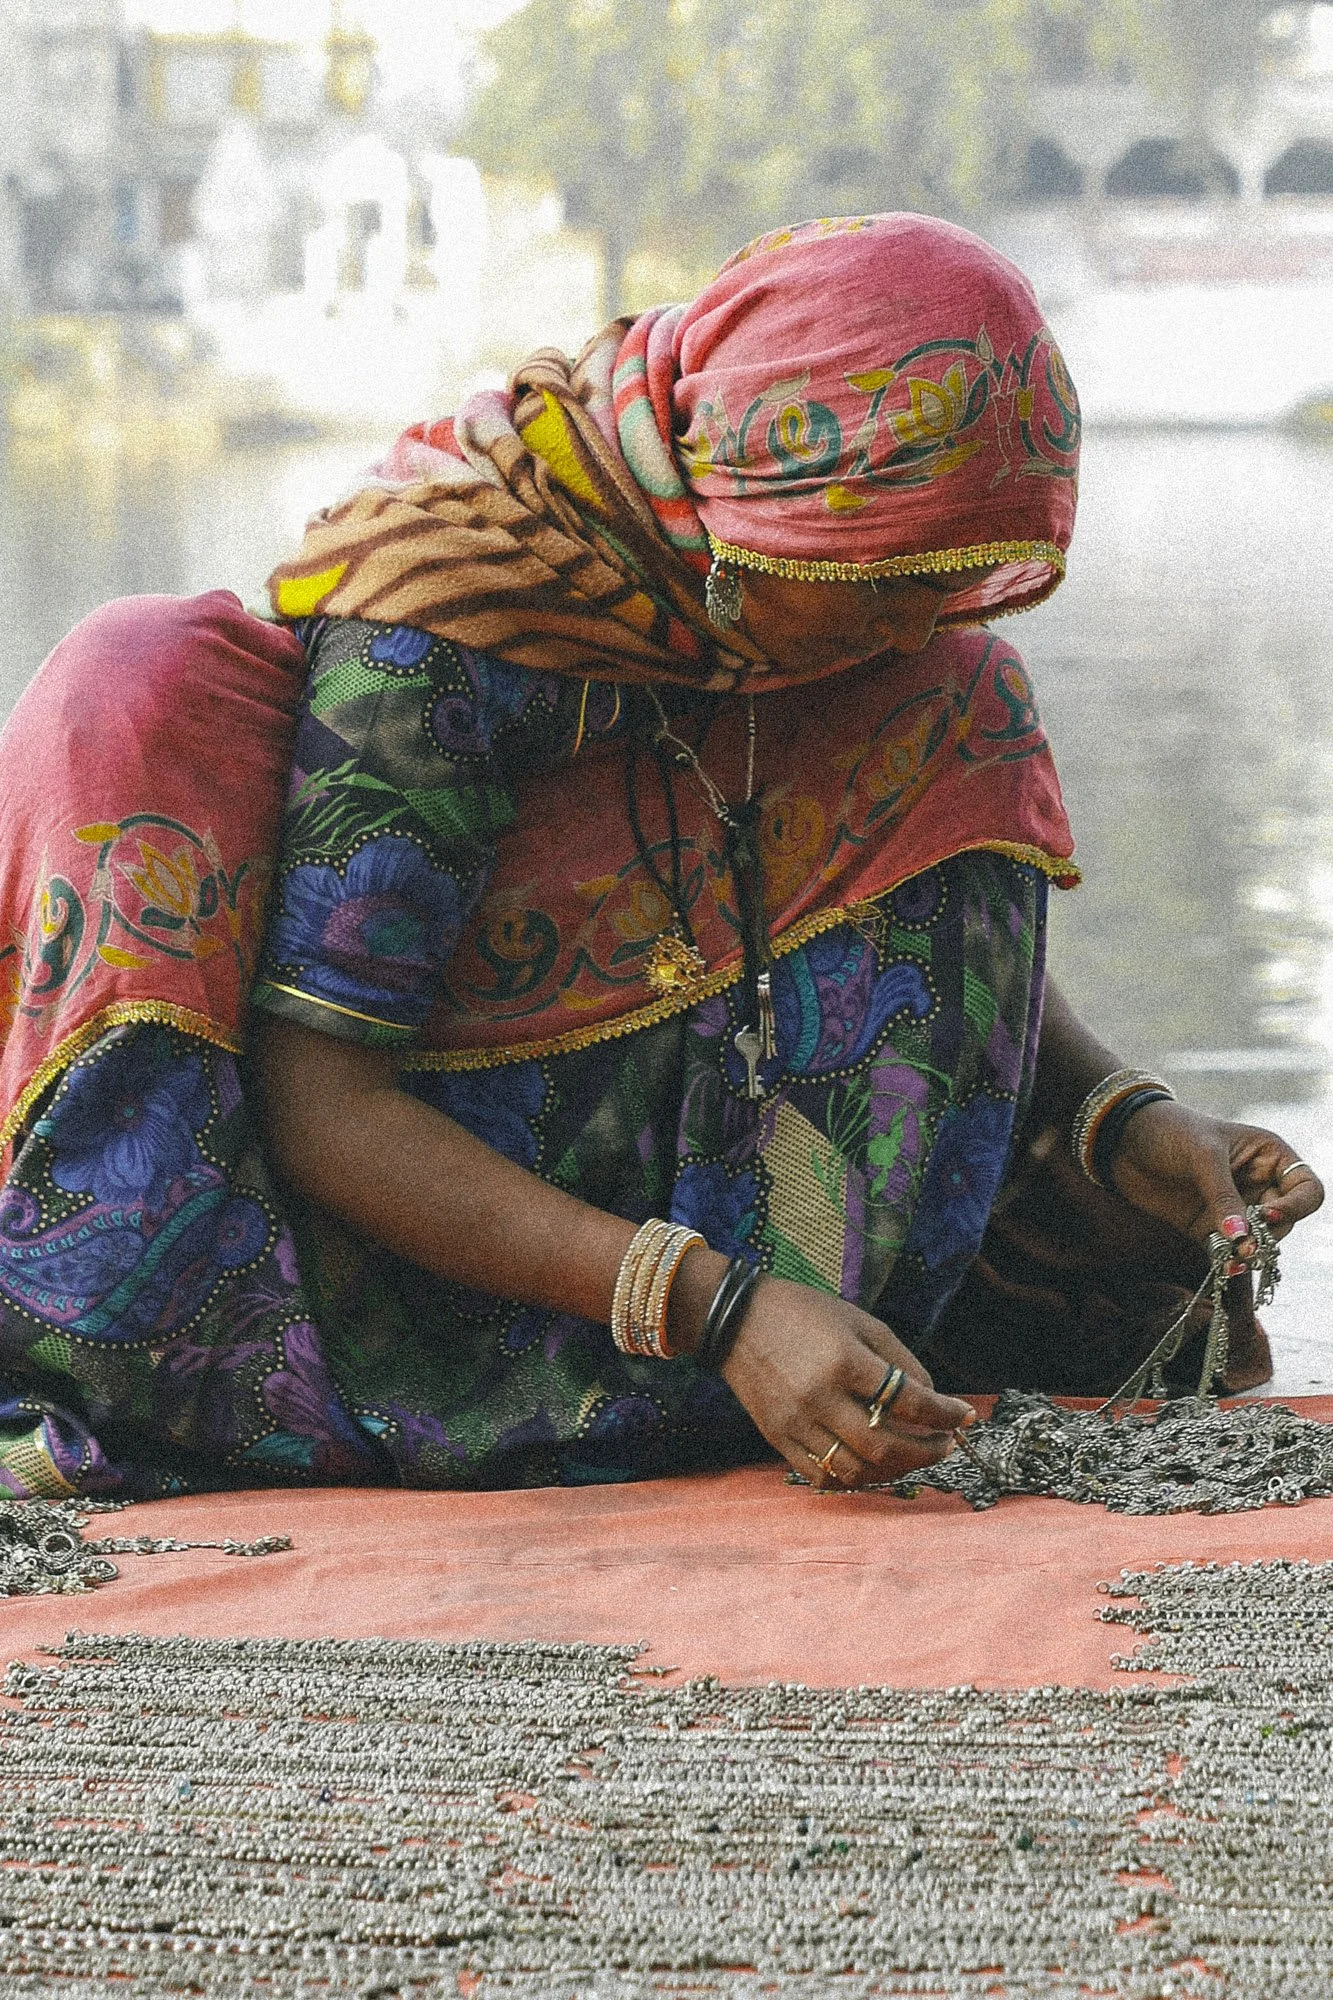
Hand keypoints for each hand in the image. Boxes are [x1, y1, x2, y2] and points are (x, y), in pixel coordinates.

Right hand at [717, 1276, 975, 1490]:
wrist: (735, 1321)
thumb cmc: (802, 1313)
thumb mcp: (858, 1320)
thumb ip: (899, 1358)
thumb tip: (933, 1398)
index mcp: (843, 1360)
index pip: (908, 1400)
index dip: (945, 1414)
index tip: (965, 1417)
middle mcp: (819, 1396)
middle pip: (885, 1446)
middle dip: (926, 1451)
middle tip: (944, 1444)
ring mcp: (795, 1423)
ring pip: (855, 1470)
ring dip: (894, 1471)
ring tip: (911, 1456)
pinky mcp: (777, 1438)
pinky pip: (821, 1476)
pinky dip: (853, 1478)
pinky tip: (871, 1465)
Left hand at [1110, 1099, 1323, 1255]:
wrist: (1120, 1138)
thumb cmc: (1169, 1130)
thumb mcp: (1201, 1156)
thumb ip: (1223, 1196)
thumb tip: (1242, 1238)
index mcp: (1269, 1156)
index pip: (1307, 1189)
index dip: (1296, 1207)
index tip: (1268, 1214)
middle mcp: (1257, 1184)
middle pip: (1285, 1222)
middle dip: (1267, 1235)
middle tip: (1245, 1243)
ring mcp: (1233, 1208)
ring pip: (1257, 1241)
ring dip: (1249, 1254)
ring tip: (1233, 1260)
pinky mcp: (1207, 1227)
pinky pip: (1227, 1251)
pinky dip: (1228, 1262)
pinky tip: (1223, 1269)